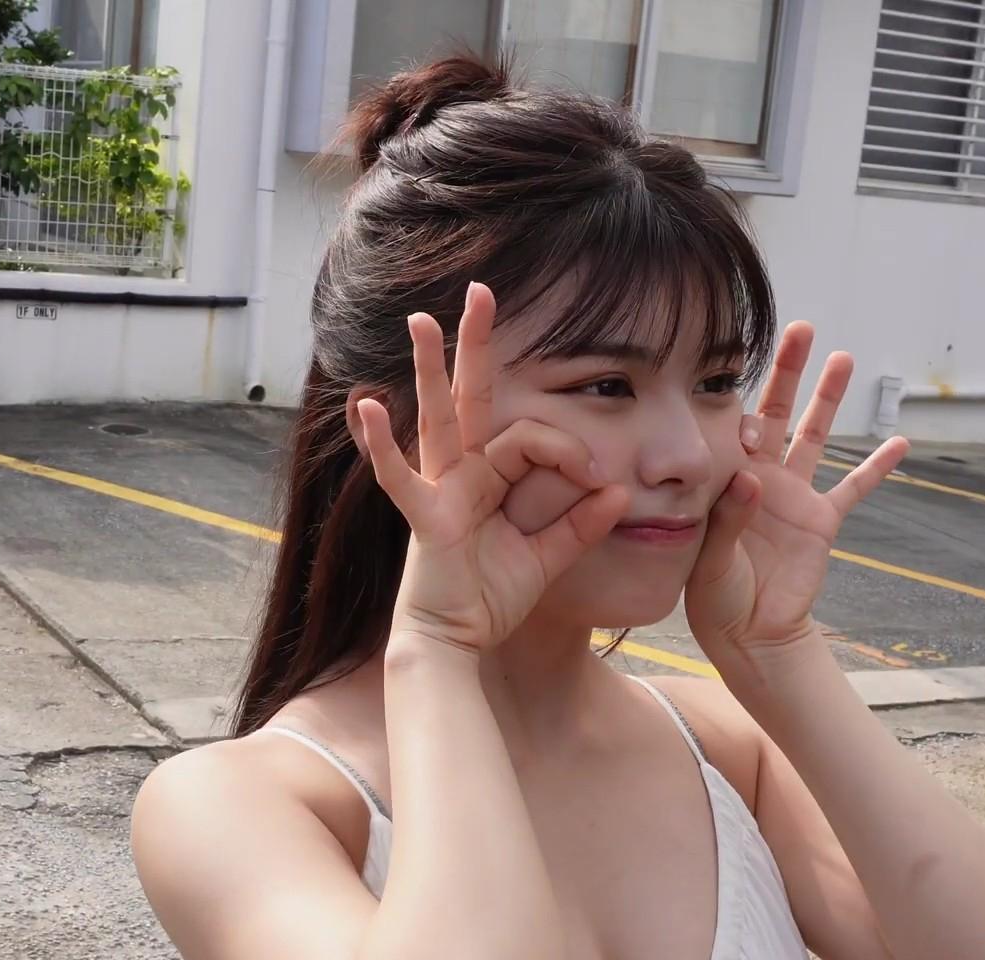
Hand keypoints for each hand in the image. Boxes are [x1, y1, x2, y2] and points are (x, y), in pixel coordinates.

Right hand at [356, 283, 631, 655]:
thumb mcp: (546, 558)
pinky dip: (379, 443)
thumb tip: (619, 492)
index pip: (531, 437)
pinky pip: (398, 476)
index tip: (596, 480)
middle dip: (475, 344)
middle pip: (469, 395)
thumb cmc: (490, 599)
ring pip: (435, 418)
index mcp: (488, 477)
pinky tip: (365, 406)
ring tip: (420, 321)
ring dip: (427, 368)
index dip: (569, 450)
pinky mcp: (424, 517)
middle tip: (481, 290)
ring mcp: (437, 489)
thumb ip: (580, 525)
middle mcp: (459, 473)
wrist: (456, 643)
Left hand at [685, 322, 907, 654]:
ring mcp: (795, 495)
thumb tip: (749, 479)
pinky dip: (876, 467)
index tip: (741, 398)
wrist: (750, 632)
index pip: (733, 429)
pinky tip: (899, 441)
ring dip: (830, 399)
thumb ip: (729, 520)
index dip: (737, 408)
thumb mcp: (711, 560)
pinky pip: (854, 488)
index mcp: (727, 480)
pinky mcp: (822, 520)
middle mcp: (761, 477)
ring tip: (844, 357)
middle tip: (801, 329)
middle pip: (777, 413)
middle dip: (789, 372)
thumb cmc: (716, 595)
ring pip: (816, 436)